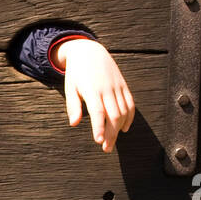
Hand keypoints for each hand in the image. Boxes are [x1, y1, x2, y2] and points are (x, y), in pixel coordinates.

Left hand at [51, 38, 134, 153]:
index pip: (98, 112)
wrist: (89, 51)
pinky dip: (129, 117)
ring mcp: (117, 86)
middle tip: (106, 148)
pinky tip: (124, 128)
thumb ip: (73, 105)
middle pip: (113, 115)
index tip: (98, 141)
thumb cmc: (76, 72)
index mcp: (92, 90)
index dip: (99, 127)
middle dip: (111, 134)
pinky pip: (130, 103)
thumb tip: (74, 123)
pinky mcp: (123, 85)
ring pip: (124, 111)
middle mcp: (107, 88)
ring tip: (112, 142)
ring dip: (119, 128)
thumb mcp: (70, 87)